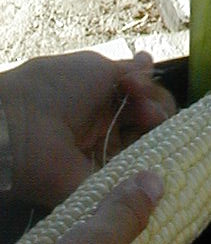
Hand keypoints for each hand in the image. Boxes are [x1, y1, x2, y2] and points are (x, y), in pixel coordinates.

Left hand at [0, 51, 175, 208]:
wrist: (19, 128)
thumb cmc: (56, 89)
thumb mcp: (96, 68)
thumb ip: (129, 70)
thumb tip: (149, 60)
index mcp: (101, 97)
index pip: (140, 94)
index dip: (148, 88)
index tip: (139, 84)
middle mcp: (106, 125)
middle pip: (149, 117)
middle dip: (156, 106)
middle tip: (147, 107)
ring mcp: (105, 155)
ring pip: (148, 142)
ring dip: (156, 126)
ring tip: (149, 118)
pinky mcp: (103, 182)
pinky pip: (135, 173)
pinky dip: (153, 161)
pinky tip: (158, 144)